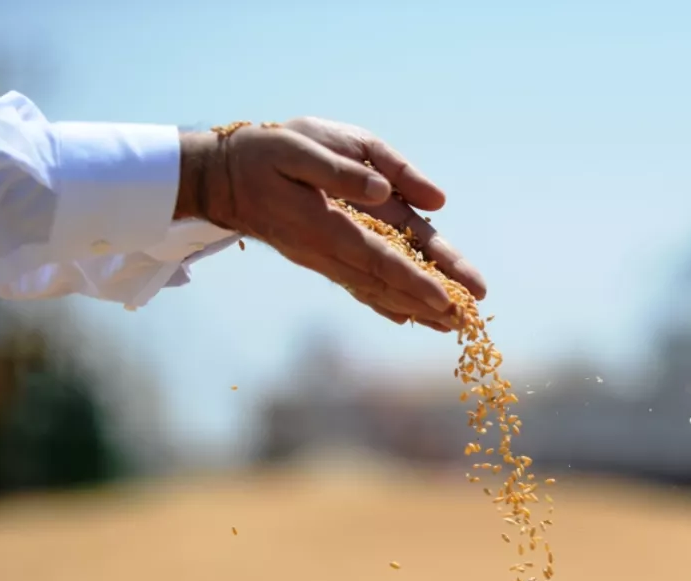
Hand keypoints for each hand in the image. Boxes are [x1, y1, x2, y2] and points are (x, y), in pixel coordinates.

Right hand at [175, 121, 481, 330]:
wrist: (222, 178)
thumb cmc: (267, 151)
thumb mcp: (303, 145)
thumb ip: (344, 170)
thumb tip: (384, 191)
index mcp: (326, 223)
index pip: (380, 257)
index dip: (415, 279)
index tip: (448, 298)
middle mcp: (327, 250)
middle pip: (386, 282)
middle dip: (428, 301)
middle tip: (469, 321)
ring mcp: (324, 260)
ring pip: (375, 290)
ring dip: (415, 308)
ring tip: (453, 325)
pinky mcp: (322, 260)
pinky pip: (359, 287)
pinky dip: (386, 304)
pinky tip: (410, 318)